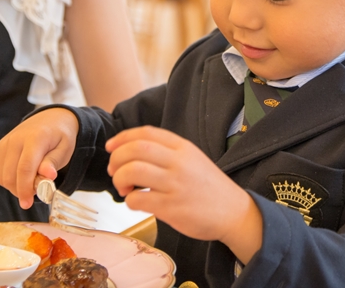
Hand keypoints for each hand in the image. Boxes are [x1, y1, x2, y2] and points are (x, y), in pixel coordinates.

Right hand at [0, 108, 78, 208]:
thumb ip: (54, 162)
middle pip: (10, 175)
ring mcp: (5, 143)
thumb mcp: (65, 148)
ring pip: (2, 177)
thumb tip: (47, 176)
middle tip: (38, 191)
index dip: (25, 188)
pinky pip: (0, 173)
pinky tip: (24, 177)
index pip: (25, 168)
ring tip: (33, 181)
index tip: (27, 204)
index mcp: (35, 138)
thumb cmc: (60, 136)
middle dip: (21, 190)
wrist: (51, 118)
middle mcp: (16, 139)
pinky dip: (10, 180)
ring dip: (16, 187)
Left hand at [106, 127, 262, 262]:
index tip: (111, 146)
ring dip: (119, 179)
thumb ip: (168, 153)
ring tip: (124, 188)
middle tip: (114, 171)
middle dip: (116, 159)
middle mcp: (179, 162)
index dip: (123, 137)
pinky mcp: (171, 207)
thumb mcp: (193, 160)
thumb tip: (132, 153)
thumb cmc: (209, 188)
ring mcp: (175, 184)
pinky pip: (137, 199)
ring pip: (133, 171)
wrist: (233, 212)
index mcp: (184, 148)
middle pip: (135, 149)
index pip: (146, 133)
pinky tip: (136, 202)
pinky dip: (129, 200)